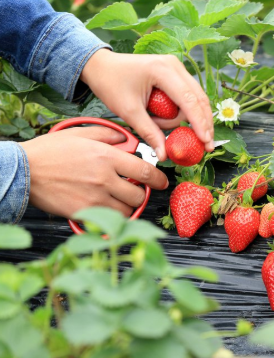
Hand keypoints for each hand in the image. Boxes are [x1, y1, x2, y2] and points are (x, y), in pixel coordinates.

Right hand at [19, 127, 168, 217]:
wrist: (24, 171)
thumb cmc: (50, 152)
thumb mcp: (81, 133)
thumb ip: (108, 134)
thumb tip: (126, 138)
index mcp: (107, 157)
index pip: (145, 172)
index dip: (158, 179)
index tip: (162, 182)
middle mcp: (104, 179)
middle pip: (139, 195)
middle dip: (141, 194)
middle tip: (135, 190)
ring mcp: (95, 198)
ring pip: (126, 211)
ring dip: (127, 207)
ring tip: (118, 199)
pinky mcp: (84, 212)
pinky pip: (108, 220)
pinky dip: (111, 216)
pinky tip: (105, 208)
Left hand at [80, 50, 214, 158]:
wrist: (101, 66)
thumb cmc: (111, 84)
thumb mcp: (129, 112)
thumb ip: (149, 133)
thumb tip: (164, 154)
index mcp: (163, 70)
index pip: (189, 100)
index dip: (199, 123)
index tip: (205, 141)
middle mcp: (175, 66)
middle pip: (199, 99)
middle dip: (202, 123)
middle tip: (205, 145)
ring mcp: (177, 68)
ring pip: (196, 98)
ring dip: (188, 118)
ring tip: (161, 125)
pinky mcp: (176, 74)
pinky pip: (188, 96)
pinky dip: (185, 112)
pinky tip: (173, 121)